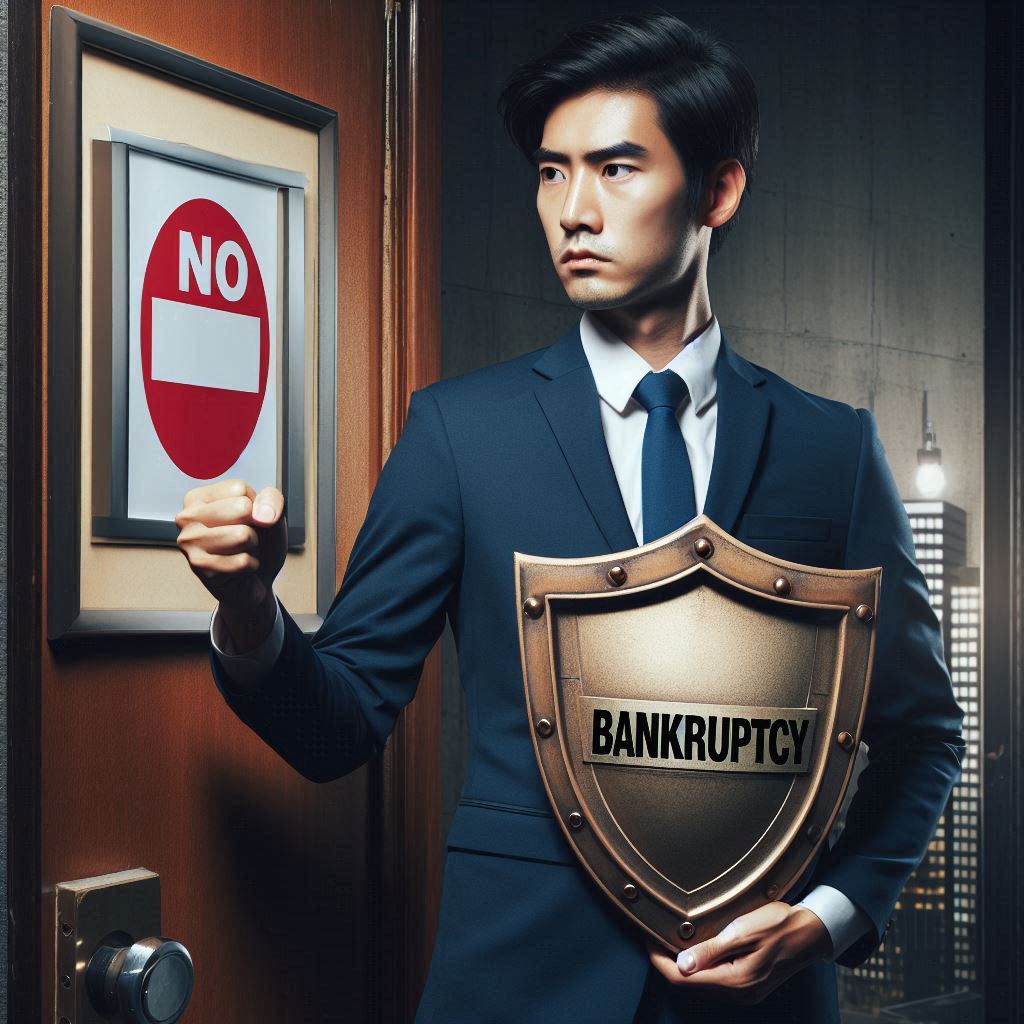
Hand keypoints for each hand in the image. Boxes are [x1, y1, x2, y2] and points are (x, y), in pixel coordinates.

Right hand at [175, 480, 287, 646]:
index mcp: (199, 497)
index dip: (256, 507)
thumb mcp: (272, 514)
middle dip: (255, 527)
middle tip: (244, 539)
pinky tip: (238, 569)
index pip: (241, 489)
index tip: (246, 520)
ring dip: (252, 548)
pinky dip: (250, 566)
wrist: (257, 581)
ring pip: (243, 535)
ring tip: (241, 552)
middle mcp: (187, 516)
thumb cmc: (260, 542)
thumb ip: (272, 501)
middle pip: (242, 508)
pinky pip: (243, 561)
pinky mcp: (198, 566)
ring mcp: (189, 542)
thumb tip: (262, 515)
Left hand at [645, 902, 832, 1006]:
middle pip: (688, 985)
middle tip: (653, 936)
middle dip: (666, 963)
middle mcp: (737, 993)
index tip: (648, 938)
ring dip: (681, 966)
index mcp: (735, 981)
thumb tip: (681, 964)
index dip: (659, 960)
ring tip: (668, 940)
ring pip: (699, 985)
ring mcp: (743, 992)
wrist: (810, 932)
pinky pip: (713, 981)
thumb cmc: (779, 925)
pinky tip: (693, 949)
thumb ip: (711, 949)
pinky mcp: (746, 985)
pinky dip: (698, 967)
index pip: (683, 979)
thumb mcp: (743, 931)